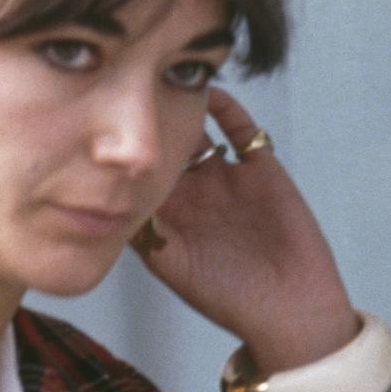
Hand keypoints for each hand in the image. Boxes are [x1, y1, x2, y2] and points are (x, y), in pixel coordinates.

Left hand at [134, 86, 360, 373]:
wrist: (290, 309)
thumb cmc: (230, 298)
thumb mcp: (172, 265)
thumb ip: (143, 230)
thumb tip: (108, 194)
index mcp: (170, 214)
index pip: (136, 173)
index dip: (120, 153)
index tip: (100, 126)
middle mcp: (195, 192)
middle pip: (164, 145)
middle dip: (148, 122)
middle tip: (128, 91)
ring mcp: (227, 177)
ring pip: (199, 131)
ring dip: (183, 108)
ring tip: (163, 82)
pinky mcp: (261, 169)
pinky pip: (241, 129)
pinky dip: (226, 107)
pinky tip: (209, 92)